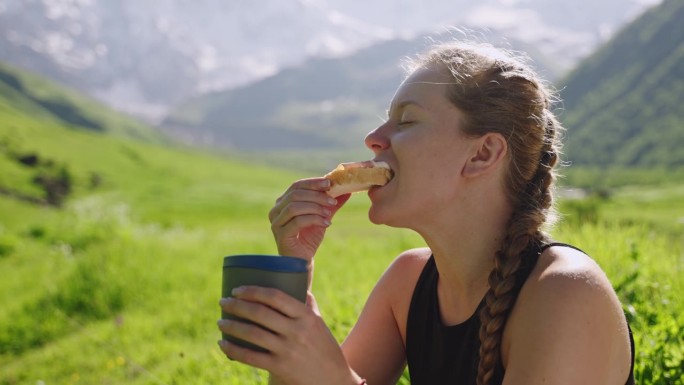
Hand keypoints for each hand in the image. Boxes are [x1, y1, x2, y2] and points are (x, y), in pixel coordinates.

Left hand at [217, 287, 358, 384]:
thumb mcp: (319, 324)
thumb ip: (308, 306)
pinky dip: (233, 350)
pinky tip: (223, 344)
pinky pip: (251, 357)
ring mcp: (287, 350)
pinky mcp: (280, 367)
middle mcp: (297, 331)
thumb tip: (299, 286)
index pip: (276, 297)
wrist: (333, 380)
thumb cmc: (324, 348)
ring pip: (252, 334)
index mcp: (306, 316)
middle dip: (236, 305)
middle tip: (223, 302)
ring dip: (231, 326)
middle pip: (260, 313)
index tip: (237, 289)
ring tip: (220, 322)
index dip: (253, 291)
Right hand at [268, 178, 349, 260]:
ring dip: (315, 207)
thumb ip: (331, 204)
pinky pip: (297, 222)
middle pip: (295, 195)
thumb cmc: (309, 237)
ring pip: (294, 207)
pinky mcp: (280, 235)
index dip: (313, 183)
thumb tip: (347, 190)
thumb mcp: (322, 216)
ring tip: (329, 214)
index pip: (296, 186)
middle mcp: (276, 210)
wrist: (303, 260)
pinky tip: (326, 224)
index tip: (329, 183)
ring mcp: (276, 223)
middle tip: (333, 201)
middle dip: (316, 196)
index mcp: (283, 202)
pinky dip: (314, 220)